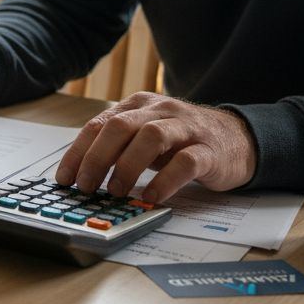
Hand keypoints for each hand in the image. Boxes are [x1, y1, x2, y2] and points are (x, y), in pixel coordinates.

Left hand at [53, 92, 255, 202]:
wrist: (239, 139)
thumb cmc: (183, 142)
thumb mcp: (145, 137)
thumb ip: (118, 147)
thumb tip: (82, 175)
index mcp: (138, 106)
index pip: (99, 125)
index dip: (78, 152)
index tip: (65, 179)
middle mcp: (160, 110)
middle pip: (120, 127)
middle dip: (97, 158)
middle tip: (87, 187)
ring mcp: (186, 128)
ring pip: (151, 137)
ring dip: (127, 166)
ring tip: (117, 192)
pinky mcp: (209, 150)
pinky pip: (185, 162)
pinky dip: (165, 180)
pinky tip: (152, 198)